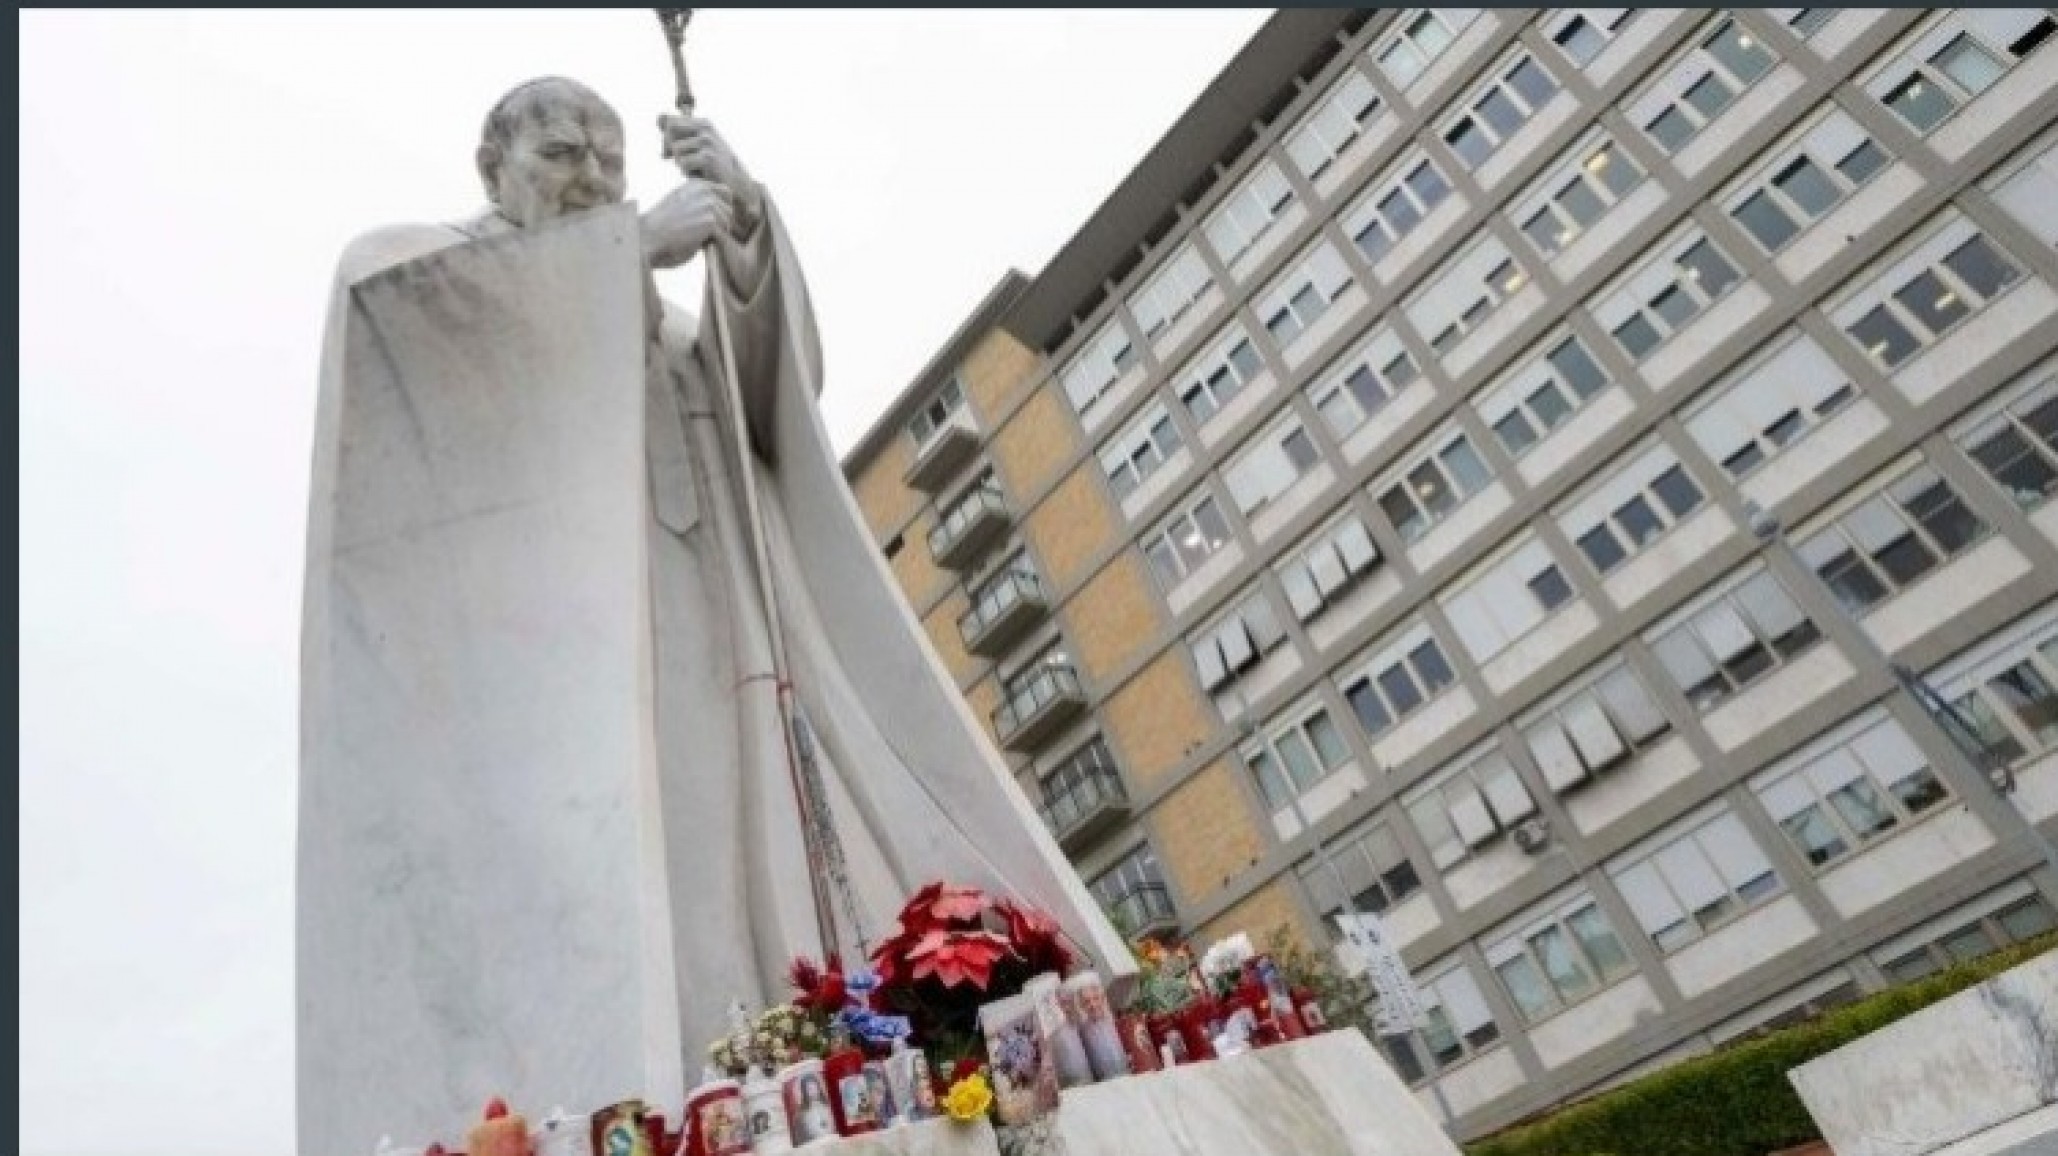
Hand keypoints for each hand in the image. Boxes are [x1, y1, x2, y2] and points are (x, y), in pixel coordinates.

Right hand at [640, 178, 735, 269]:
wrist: (646, 237)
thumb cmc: (659, 228)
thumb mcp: (680, 205)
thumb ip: (699, 204)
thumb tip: (722, 213)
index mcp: (695, 184)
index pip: (724, 193)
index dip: (720, 209)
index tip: (708, 222)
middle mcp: (703, 189)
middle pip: (729, 209)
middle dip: (719, 223)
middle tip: (697, 232)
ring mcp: (708, 203)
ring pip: (727, 222)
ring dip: (714, 233)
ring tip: (693, 236)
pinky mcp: (711, 219)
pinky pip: (722, 233)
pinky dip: (711, 240)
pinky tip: (694, 241)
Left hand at [659, 114, 763, 235]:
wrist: (736, 184)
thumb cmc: (712, 166)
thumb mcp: (696, 145)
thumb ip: (678, 130)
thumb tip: (658, 116)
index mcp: (702, 123)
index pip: (669, 121)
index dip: (666, 138)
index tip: (671, 152)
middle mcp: (705, 128)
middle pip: (670, 131)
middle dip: (670, 148)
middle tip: (684, 162)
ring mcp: (707, 141)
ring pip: (676, 150)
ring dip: (682, 164)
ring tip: (697, 169)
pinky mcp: (707, 157)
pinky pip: (682, 163)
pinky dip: (688, 172)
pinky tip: (700, 175)